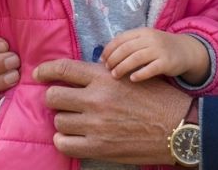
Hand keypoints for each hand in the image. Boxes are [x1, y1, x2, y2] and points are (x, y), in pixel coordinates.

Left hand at [35, 59, 189, 164]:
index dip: (45, 71)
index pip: (62, 69)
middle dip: (55, 98)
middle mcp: (96, 99)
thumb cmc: (157, 99)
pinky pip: (64, 144)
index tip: (38, 74)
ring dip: (64, 120)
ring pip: (58, 121)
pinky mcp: (99, 147)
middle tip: (63, 102)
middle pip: (53, 96)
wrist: (178, 128)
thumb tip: (76, 75)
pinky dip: (64, 141)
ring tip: (75, 120)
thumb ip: (103, 75)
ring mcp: (96, 125)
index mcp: (104, 78)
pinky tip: (72, 138)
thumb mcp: (131, 75)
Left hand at [101, 27, 209, 84]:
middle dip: (114, 59)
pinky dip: (140, 74)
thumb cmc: (160, 48)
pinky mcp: (167, 62)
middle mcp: (150, 39)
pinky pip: (151, 69)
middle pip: (126, 48)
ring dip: (122, 67)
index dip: (109, 49)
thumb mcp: (146, 41)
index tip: (102, 60)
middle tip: (107, 69)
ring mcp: (159, 50)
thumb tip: (106, 56)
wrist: (186, 51)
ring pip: (136, 58)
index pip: (121, 39)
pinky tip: (132, 79)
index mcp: (142, 32)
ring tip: (115, 75)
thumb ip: (130, 45)